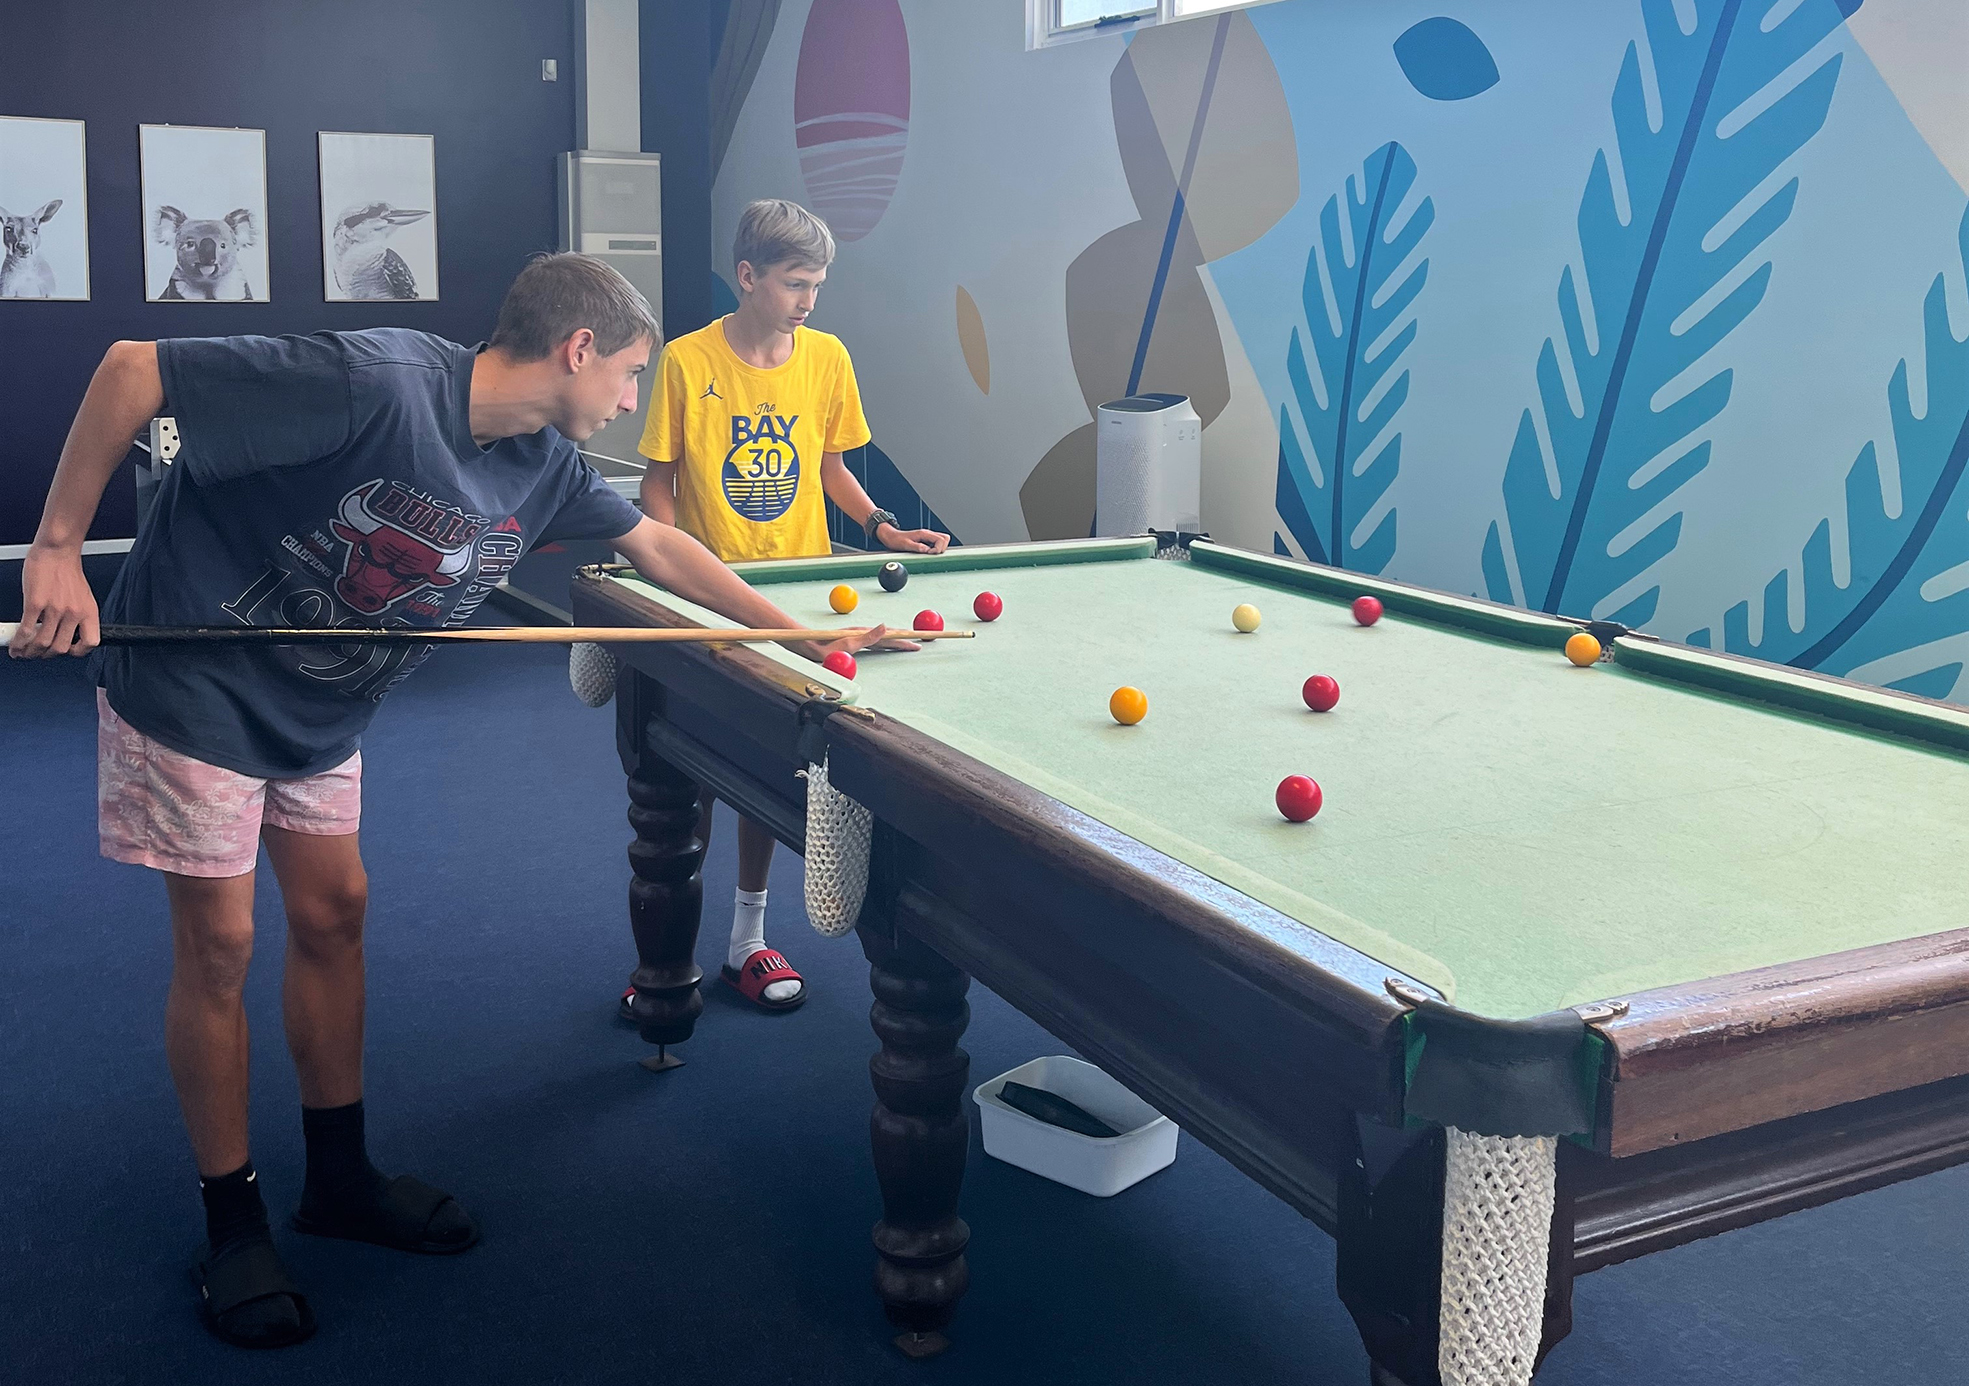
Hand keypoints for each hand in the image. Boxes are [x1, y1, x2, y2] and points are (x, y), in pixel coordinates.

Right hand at [9, 545, 98, 657]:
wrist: (57, 550)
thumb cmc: (67, 570)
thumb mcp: (82, 597)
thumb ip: (76, 615)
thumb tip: (63, 633)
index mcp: (89, 612)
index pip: (90, 643)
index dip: (76, 652)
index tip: (66, 652)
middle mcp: (74, 613)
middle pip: (60, 648)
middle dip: (45, 655)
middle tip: (35, 654)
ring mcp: (55, 609)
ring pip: (41, 643)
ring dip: (29, 652)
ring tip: (22, 652)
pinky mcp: (35, 603)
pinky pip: (26, 630)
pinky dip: (18, 642)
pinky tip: (15, 644)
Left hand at [798, 623, 918, 663]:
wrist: (810, 644)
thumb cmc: (827, 648)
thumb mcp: (849, 644)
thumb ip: (868, 637)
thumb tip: (885, 627)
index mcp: (865, 635)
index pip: (890, 637)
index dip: (904, 640)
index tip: (917, 643)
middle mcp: (864, 634)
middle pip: (889, 636)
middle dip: (904, 639)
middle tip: (919, 643)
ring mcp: (859, 636)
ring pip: (883, 638)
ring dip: (896, 640)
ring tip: (907, 642)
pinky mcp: (855, 640)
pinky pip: (876, 641)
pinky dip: (886, 642)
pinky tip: (888, 643)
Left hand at [876, 523, 948, 555]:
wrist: (890, 536)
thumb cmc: (896, 540)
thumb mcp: (905, 545)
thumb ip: (917, 547)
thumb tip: (927, 551)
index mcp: (924, 533)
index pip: (941, 539)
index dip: (938, 549)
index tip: (929, 553)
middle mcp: (927, 534)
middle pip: (945, 538)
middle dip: (942, 548)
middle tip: (932, 554)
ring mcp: (927, 536)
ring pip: (942, 540)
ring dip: (940, 548)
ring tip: (930, 554)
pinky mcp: (926, 540)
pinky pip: (936, 543)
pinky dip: (935, 548)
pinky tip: (928, 553)